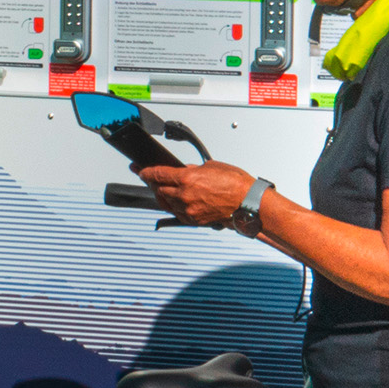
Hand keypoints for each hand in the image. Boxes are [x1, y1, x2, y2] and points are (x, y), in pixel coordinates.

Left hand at [138, 162, 257, 227]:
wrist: (248, 203)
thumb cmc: (236, 184)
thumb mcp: (211, 166)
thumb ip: (193, 169)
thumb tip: (184, 171)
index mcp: (187, 179)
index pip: (158, 174)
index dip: (146, 172)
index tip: (140, 171)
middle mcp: (185, 195)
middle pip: (159, 190)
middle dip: (153, 183)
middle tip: (150, 179)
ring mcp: (189, 210)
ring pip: (167, 203)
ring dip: (164, 196)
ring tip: (165, 190)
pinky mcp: (195, 220)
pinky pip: (177, 214)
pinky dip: (175, 207)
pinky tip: (177, 202)